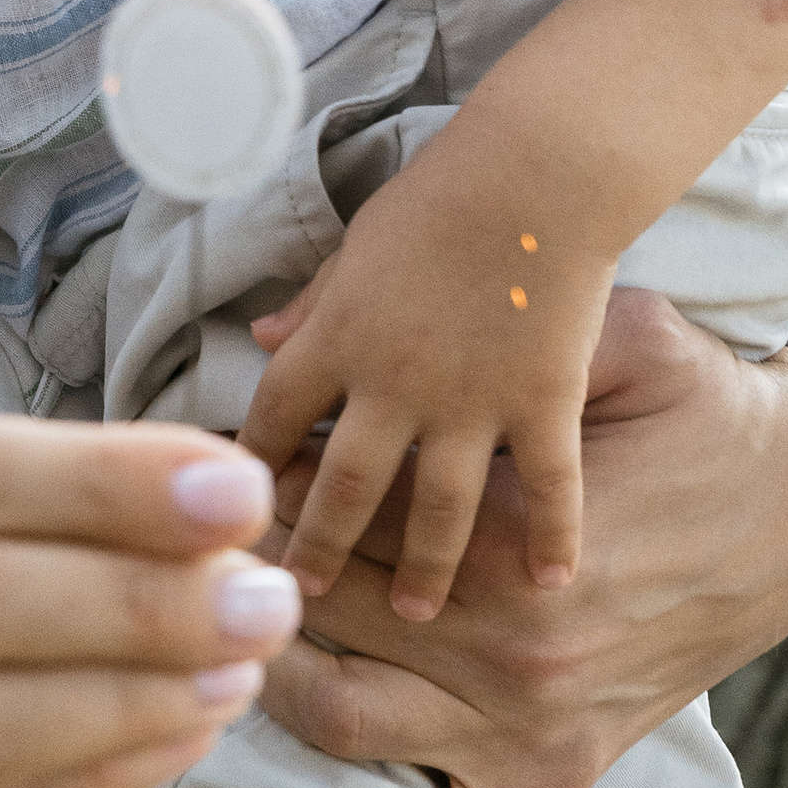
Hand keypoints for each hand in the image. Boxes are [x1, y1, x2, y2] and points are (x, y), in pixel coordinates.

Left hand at [243, 154, 612, 618]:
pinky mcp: (541, 402)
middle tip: (295, 599)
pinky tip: (553, 582)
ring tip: (415, 615)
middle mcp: (392, 384)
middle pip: (341, 486)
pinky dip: (553, 537)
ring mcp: (469, 402)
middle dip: (315, 548)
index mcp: (335, 339)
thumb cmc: (439, 196)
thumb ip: (313, 302)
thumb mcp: (355, 245)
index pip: (273, 419)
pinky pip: (546, 487)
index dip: (250, 467)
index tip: (234, 510)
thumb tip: (259, 333)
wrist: (534, 173)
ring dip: (422, 567)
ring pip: (436, 508)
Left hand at [250, 286, 787, 787]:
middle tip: (185, 544)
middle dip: (238, 576)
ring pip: (342, 727)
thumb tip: (309, 329)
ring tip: (210, 635)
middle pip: (311, 617)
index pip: (332, 516)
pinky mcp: (552, 781)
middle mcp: (507, 651)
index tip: (215, 469)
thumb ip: (502, 333)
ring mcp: (527, 730)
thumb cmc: (695, 408)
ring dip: (262, 683)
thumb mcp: (622, 337)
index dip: (257, 487)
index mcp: (508, 541)